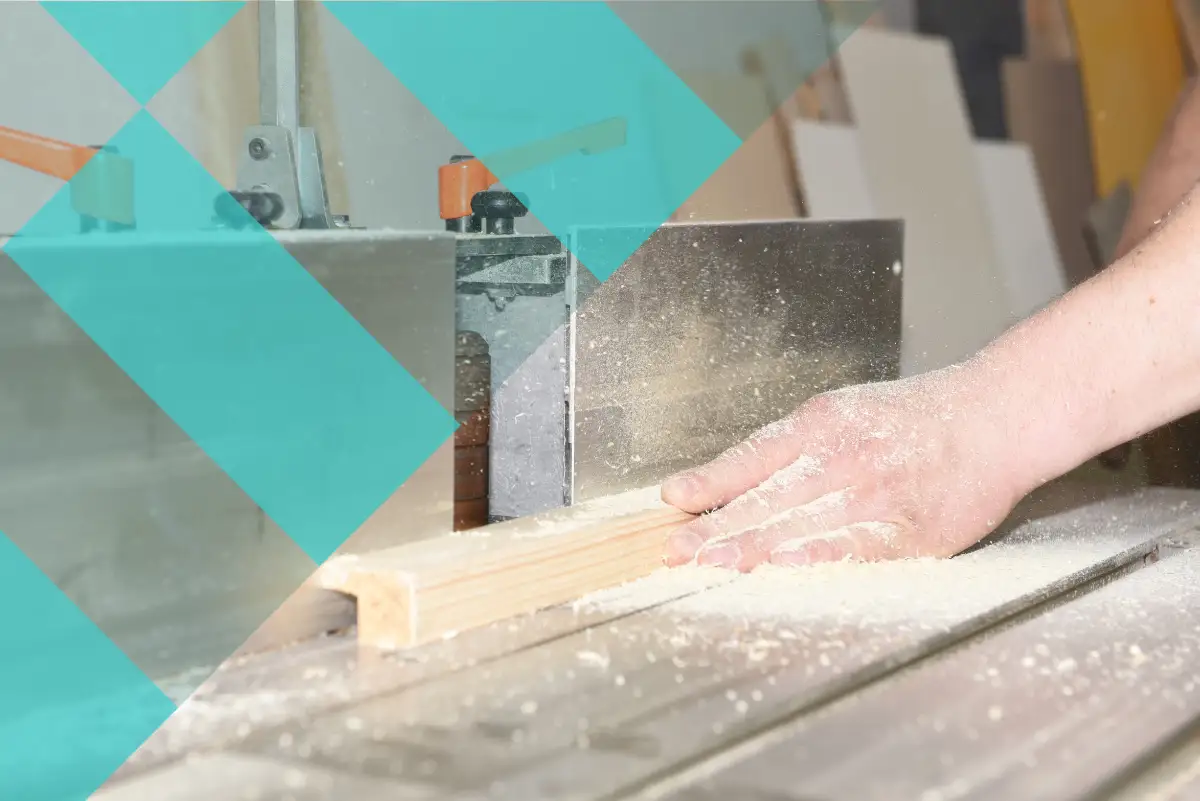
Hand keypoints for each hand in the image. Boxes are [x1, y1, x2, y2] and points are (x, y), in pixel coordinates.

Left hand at [659, 363, 1028, 570]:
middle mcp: (841, 457)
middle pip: (768, 498)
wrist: (991, 418)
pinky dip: (819, 557)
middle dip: (717, 528)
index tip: (674, 503)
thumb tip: (725, 482)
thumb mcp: (838, 414)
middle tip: (676, 552)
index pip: (753, 457)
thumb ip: (783, 448)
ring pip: (802, 525)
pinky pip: (856, 548)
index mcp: (820, 425)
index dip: (711, 482)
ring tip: (712, 566)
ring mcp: (874, 494)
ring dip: (752, 548)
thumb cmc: (911, 419)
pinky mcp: (908, 529)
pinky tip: (788, 567)